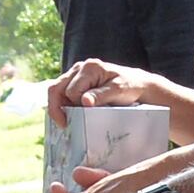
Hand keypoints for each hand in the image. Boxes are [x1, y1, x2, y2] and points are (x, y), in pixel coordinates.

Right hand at [46, 59, 171, 115]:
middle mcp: (79, 68)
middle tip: (65, 124)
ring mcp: (76, 73)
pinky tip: (70, 114)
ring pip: (56, 91)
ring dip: (60, 106)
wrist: (137, 85)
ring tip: (68, 119)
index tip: (82, 117)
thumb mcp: (118, 91)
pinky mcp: (75, 81)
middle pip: (56, 89)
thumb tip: (83, 101)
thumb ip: (100, 96)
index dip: (74, 107)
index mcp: (89, 68)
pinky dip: (63, 105)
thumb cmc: (130, 87)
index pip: (70, 91)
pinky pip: (61, 93)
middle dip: (59, 108)